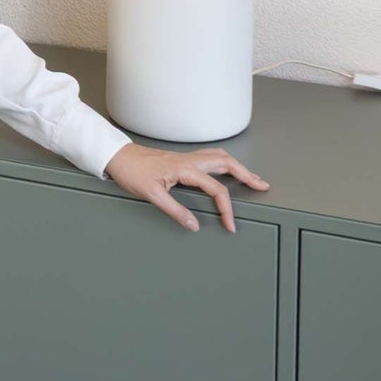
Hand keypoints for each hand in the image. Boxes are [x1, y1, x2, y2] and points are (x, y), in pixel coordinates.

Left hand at [105, 143, 269, 233]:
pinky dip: (224, 162)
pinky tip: (226, 167)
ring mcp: (187, 157)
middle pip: (227, 164)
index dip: (226, 209)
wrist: (119, 157)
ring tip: (251, 176)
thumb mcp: (152, 195)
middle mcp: (190, 160)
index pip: (216, 190)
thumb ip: (175, 211)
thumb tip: (193, 224)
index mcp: (186, 169)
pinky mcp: (182, 158)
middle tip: (261, 185)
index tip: (230, 224)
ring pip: (220, 157)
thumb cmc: (132, 172)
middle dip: (247, 175)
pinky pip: (210, 156)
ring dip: (238, 166)